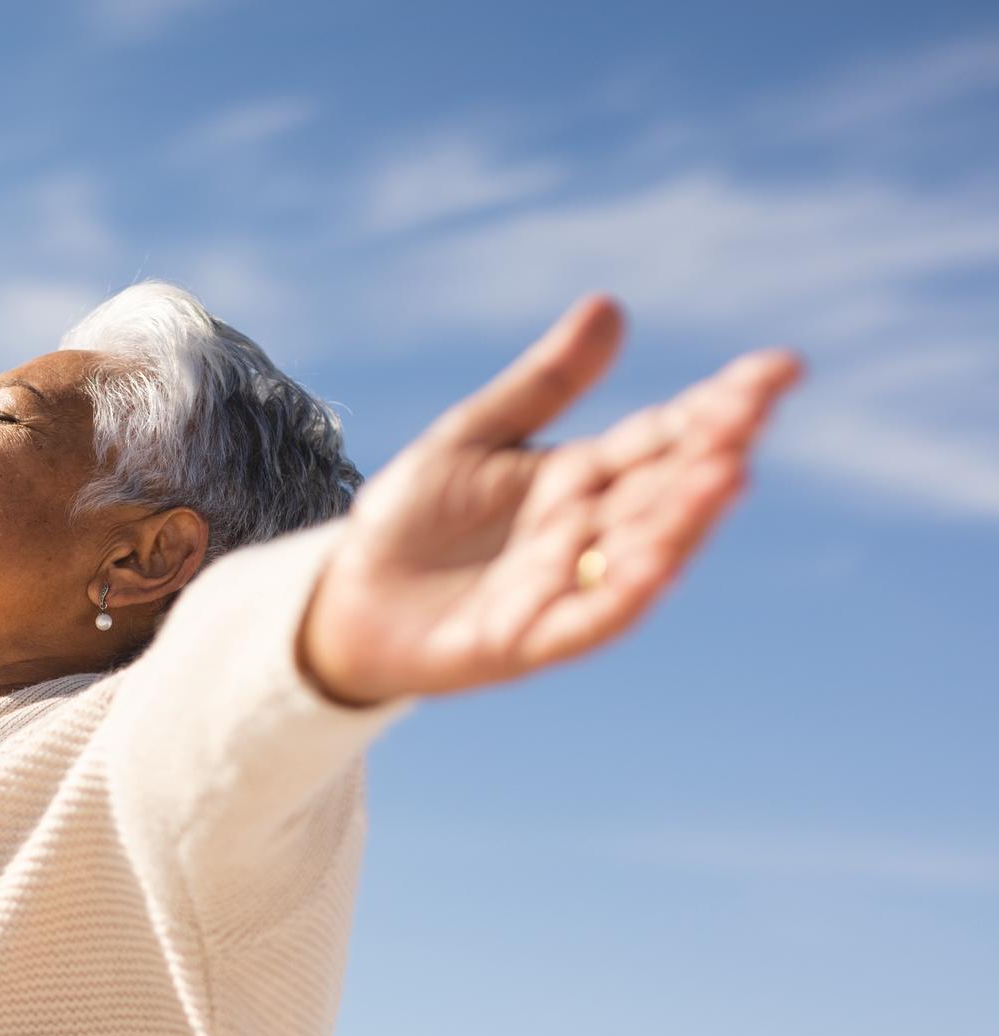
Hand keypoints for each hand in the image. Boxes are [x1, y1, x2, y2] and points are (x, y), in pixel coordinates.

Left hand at [296, 294, 805, 705]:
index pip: (664, 436)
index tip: (781, 368)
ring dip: (685, 518)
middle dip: (713, 451)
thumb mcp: (471, 437)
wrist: (345, 600)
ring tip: (728, 471)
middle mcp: (586, 534)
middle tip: (755, 409)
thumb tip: (612, 305)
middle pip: (664, 489)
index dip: (723, 405)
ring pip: (642, 552)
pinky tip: (661, 559)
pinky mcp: (530, 640)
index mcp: (580, 479)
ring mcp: (564, 588)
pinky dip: (627, 591)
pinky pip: (590, 617)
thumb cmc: (411, 519)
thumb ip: (543, 384)